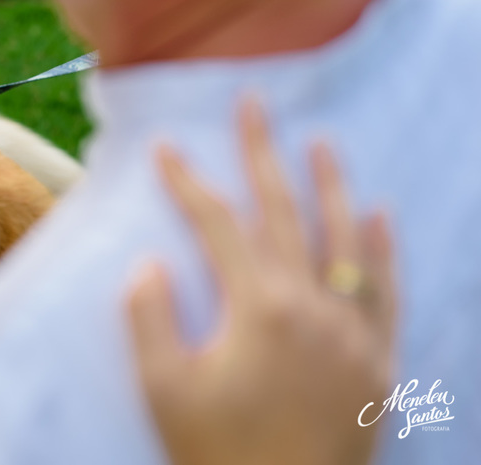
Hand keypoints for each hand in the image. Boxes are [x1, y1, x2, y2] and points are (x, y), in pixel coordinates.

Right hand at [126, 98, 396, 464]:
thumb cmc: (217, 454)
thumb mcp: (165, 388)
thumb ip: (151, 319)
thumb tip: (149, 265)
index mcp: (258, 309)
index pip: (219, 226)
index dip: (187, 182)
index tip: (165, 147)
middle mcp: (313, 308)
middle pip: (285, 215)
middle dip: (264, 156)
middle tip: (255, 105)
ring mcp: (354, 333)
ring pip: (345, 242)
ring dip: (331, 187)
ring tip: (321, 143)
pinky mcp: (380, 362)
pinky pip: (387, 292)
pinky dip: (383, 250)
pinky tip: (379, 215)